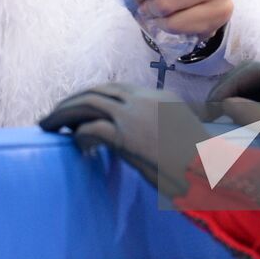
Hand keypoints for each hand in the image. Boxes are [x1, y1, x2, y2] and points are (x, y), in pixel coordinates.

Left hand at [39, 82, 208, 196]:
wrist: (210, 170)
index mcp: (157, 97)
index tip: (77, 108)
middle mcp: (143, 99)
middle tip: (54, 115)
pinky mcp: (126, 135)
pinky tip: (77, 145)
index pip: (114, 88)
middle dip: (71, 101)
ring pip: (88, 104)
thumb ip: (153, 127)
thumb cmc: (198, 160)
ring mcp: (134, 115)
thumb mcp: (175, 135)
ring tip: (49, 126)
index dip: (91, 96)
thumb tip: (128, 135)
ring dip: (65, 114)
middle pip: (97, 91)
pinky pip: (92, 128)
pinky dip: (80, 135)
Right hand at [205, 61, 259, 143]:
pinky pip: (255, 105)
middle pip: (253, 78)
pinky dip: (239, 112)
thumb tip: (226, 103)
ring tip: (212, 119)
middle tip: (207, 113)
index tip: (213, 103)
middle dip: (229, 92)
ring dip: (231, 102)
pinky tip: (226, 125)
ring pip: (251, 91)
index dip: (232, 83)